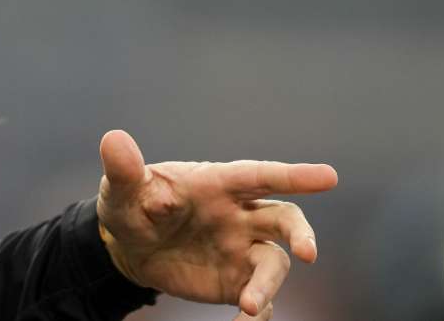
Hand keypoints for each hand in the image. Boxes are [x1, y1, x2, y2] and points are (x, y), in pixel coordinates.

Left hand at [95, 129, 337, 319]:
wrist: (127, 244)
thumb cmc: (132, 204)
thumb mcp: (122, 187)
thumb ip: (123, 168)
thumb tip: (113, 140)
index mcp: (217, 184)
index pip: (259, 176)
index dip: (293, 175)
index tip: (329, 176)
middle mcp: (240, 215)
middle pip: (284, 218)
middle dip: (301, 233)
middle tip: (307, 253)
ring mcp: (241, 248)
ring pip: (274, 262)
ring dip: (268, 284)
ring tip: (250, 306)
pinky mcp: (236, 281)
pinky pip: (260, 298)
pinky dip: (259, 312)